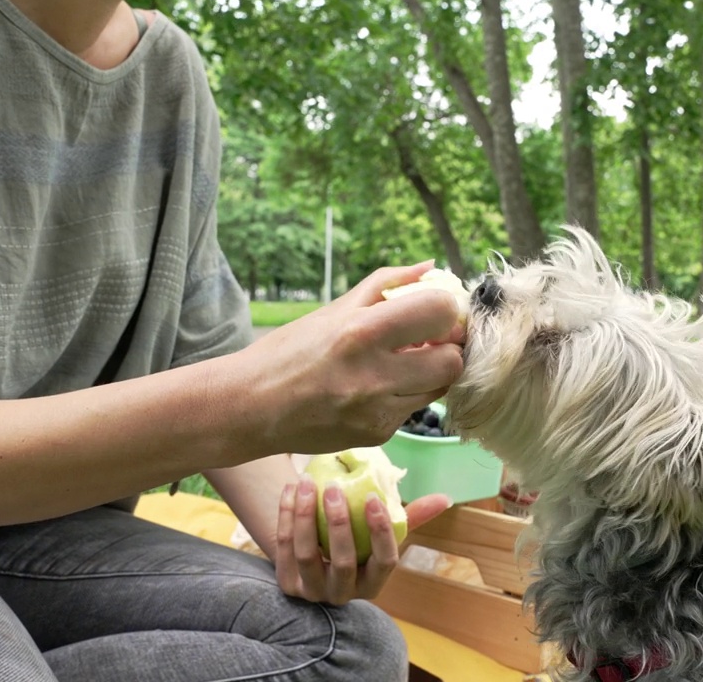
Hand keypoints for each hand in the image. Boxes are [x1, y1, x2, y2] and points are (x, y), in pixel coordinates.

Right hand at [238, 262, 464, 456]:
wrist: (250, 408)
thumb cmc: (289, 352)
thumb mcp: (334, 310)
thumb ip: (387, 284)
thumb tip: (432, 268)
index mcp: (361, 332)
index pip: (440, 312)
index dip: (445, 310)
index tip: (434, 311)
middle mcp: (374, 375)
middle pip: (452, 360)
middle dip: (446, 347)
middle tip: (427, 341)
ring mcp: (377, 411)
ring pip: (439, 388)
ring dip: (430, 373)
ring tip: (401, 363)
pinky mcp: (377, 435)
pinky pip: (413, 410)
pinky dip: (404, 396)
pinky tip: (376, 389)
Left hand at [274, 476, 451, 603]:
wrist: (311, 557)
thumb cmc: (356, 542)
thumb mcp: (380, 534)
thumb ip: (408, 517)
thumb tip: (444, 498)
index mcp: (373, 584)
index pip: (385, 562)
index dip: (381, 532)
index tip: (373, 498)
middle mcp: (343, 594)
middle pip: (343, 561)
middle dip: (338, 523)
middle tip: (333, 487)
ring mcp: (312, 592)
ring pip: (307, 554)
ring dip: (305, 516)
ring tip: (306, 483)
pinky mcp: (287, 584)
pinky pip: (284, 548)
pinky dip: (286, 516)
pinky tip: (290, 490)